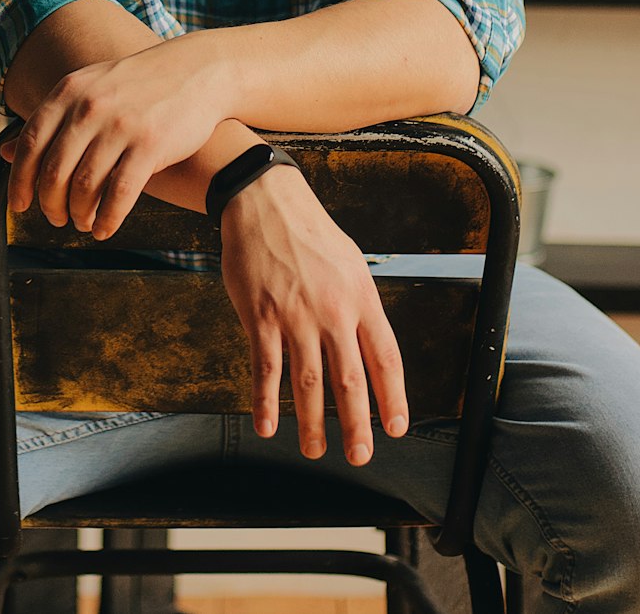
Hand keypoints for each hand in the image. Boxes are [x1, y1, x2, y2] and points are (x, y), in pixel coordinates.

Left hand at [1, 36, 234, 237]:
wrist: (200, 71)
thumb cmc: (140, 86)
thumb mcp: (89, 90)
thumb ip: (50, 121)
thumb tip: (6, 154)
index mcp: (70, 90)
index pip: (31, 144)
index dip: (20, 181)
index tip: (19, 206)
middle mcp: (91, 106)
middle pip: (54, 171)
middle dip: (50, 204)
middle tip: (56, 219)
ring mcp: (120, 125)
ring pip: (85, 186)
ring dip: (78, 214)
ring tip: (82, 223)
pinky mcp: (150, 144)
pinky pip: (119, 194)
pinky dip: (107, 218)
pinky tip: (104, 228)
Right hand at [220, 164, 408, 465]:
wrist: (265, 202)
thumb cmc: (309, 233)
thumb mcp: (351, 264)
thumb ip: (360, 306)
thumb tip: (369, 346)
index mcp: (361, 298)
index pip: (385, 358)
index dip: (392, 398)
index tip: (395, 428)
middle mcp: (332, 311)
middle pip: (350, 380)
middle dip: (356, 425)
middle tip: (359, 455)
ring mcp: (295, 316)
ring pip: (309, 382)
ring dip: (312, 423)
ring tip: (314, 450)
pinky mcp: (261, 316)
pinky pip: (266, 368)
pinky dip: (266, 401)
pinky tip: (267, 424)